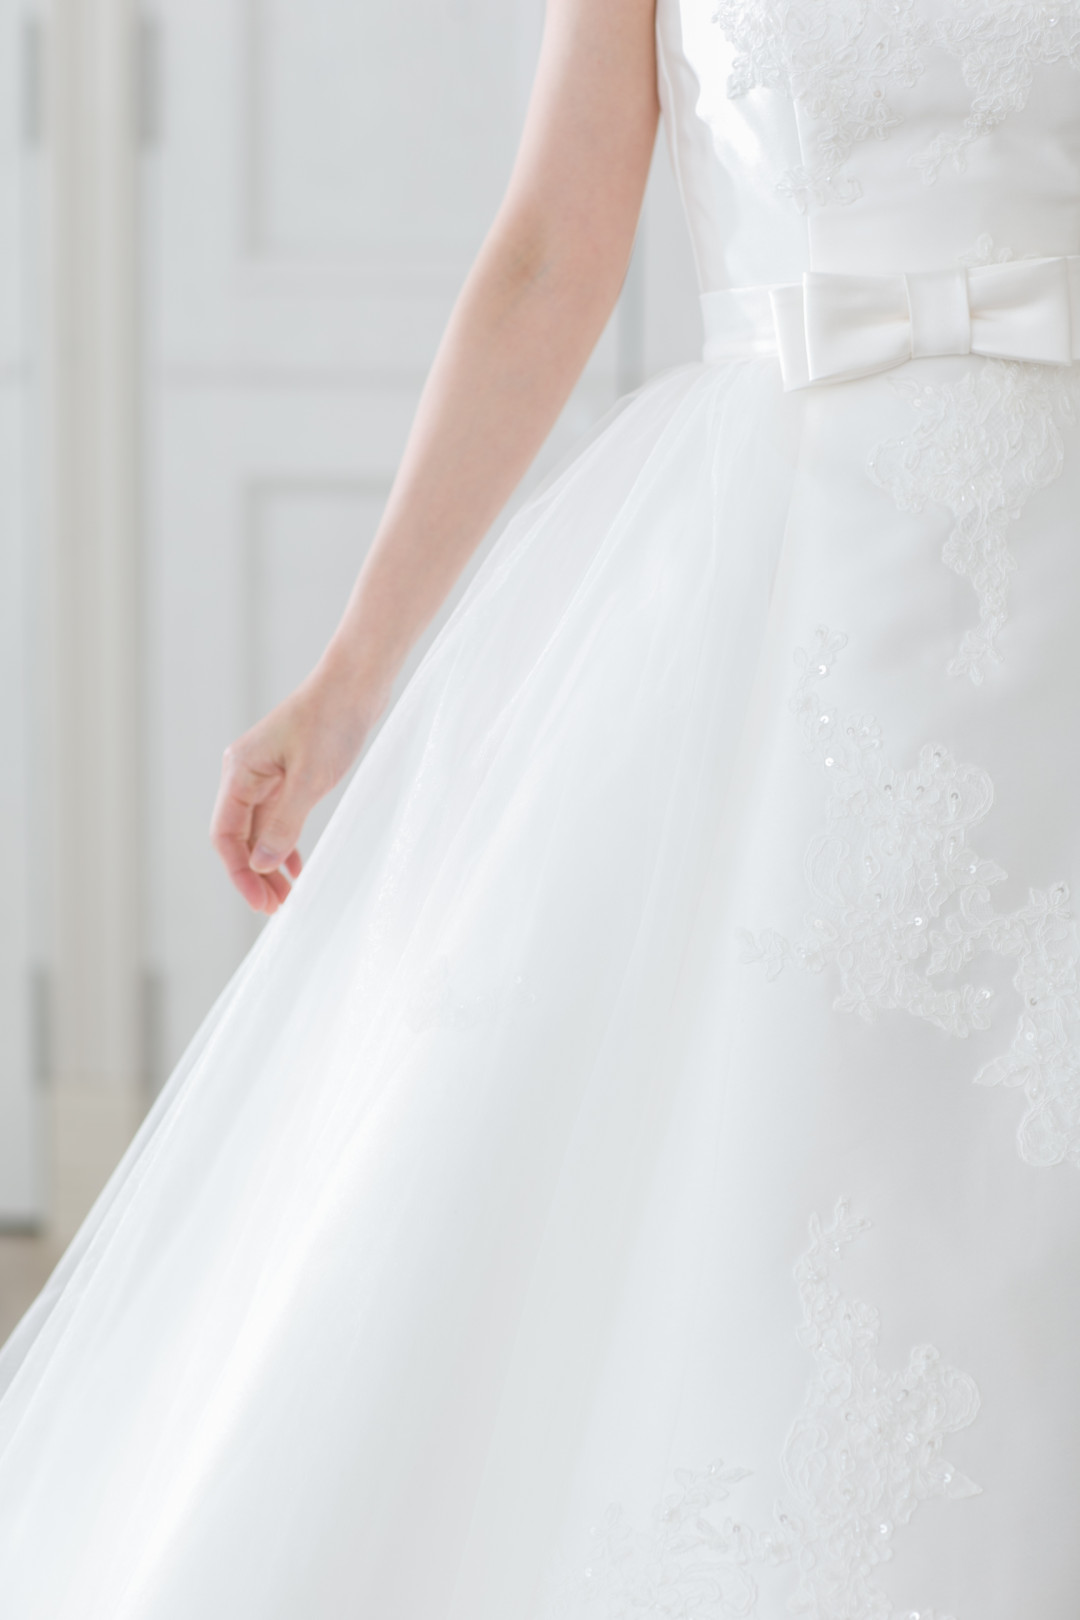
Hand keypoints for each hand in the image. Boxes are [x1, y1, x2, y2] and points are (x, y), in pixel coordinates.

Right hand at [210, 667, 385, 912]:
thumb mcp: (309, 779)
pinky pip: (276, 817)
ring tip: (287, 897)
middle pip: (239, 837)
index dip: (238, 873)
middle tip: (276, 909)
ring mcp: (265, 773)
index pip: (225, 835)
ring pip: (259, 830)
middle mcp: (245, 773)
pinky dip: (284, 843)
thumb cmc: (331, 722)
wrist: (355, 683)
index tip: (261, 903)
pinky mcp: (287, 773)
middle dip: (254, 875)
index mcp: (240, 771)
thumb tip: (262, 865)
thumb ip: (284, 823)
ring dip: (270, 864)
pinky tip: (296, 867)